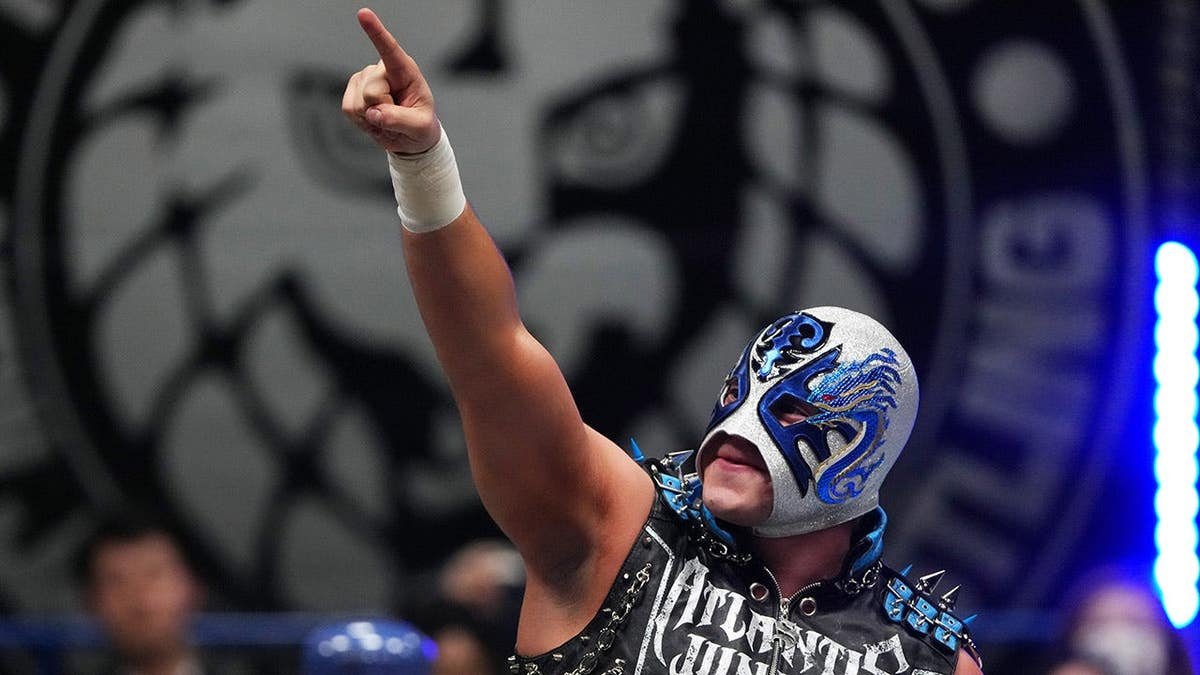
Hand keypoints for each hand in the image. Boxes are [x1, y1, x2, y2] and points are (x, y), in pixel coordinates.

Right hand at [342, 8, 440, 153]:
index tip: (364, 14)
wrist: (409, 137)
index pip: (389, 49)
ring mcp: (364, 78)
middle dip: (383, 110)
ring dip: (372, 117)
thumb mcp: (420, 127)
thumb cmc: (420, 126)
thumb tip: (373, 113)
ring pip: (359, 103)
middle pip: (373, 92)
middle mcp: (382, 69)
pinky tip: (373, 118)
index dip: (376, 31)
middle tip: (396, 115)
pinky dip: (361, 120)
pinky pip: (348, 109)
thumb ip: (400, 120)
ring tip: (386, 117)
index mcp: (405, 70)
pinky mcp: (352, 90)